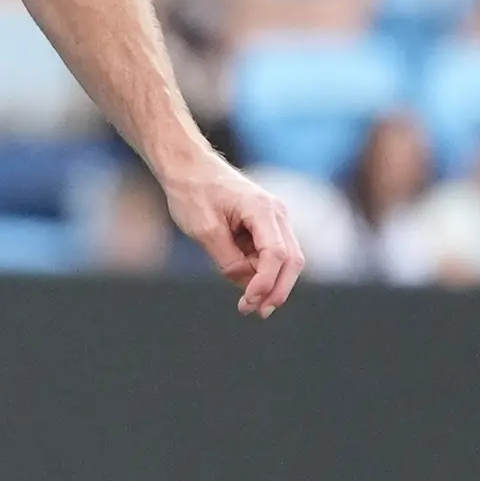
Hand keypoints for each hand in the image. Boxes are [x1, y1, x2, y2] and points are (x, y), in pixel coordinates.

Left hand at [166, 161, 304, 317]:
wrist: (188, 167)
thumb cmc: (193, 193)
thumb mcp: (204, 231)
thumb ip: (227, 260)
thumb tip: (246, 284)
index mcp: (262, 210)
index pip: (276, 254)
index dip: (265, 283)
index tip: (247, 303)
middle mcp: (276, 214)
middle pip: (291, 261)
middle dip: (277, 290)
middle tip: (256, 313)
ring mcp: (274, 219)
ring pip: (285, 260)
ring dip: (268, 282)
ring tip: (243, 300)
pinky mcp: (266, 226)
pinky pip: (271, 255)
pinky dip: (260, 271)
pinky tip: (240, 276)